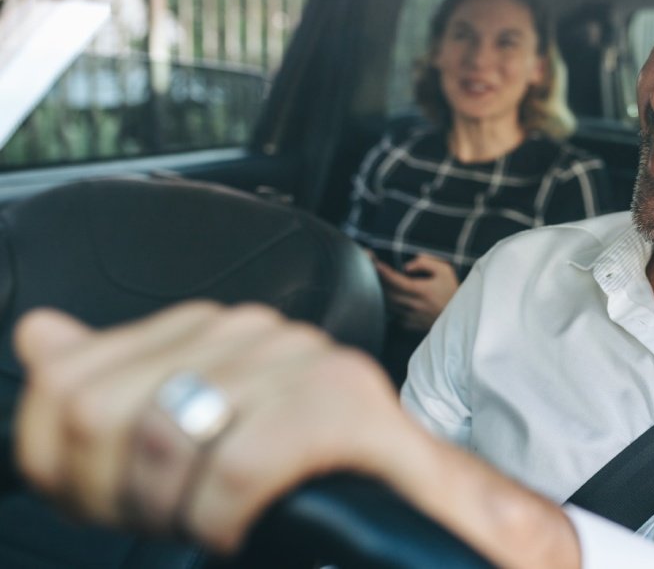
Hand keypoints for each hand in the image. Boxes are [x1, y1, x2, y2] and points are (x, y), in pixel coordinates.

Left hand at [13, 303, 414, 552]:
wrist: (414, 500)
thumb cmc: (307, 474)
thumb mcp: (191, 436)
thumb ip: (114, 384)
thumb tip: (40, 335)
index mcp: (207, 328)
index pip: (68, 383)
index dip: (69, 466)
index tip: (114, 502)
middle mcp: (251, 328)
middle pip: (100, 411)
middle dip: (114, 493)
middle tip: (166, 519)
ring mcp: (299, 358)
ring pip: (163, 440)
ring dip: (174, 511)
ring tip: (211, 522)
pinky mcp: (339, 401)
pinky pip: (233, 469)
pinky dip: (222, 520)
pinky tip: (242, 525)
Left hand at [373, 254, 459, 331]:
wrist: (462, 317)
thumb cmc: (453, 291)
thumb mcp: (445, 271)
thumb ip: (426, 263)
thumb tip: (406, 267)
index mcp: (421, 291)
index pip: (395, 280)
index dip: (382, 271)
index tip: (372, 261)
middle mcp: (413, 305)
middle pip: (387, 293)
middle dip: (376, 280)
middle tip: (369, 268)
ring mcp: (411, 317)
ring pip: (388, 305)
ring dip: (381, 293)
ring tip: (375, 280)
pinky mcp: (410, 325)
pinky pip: (394, 314)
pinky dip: (389, 306)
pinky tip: (389, 297)